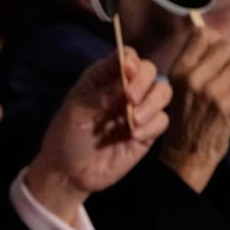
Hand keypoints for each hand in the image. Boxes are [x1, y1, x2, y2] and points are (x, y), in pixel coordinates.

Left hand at [25, 48, 171, 222]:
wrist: (69, 173)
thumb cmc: (67, 136)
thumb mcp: (78, 112)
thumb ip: (103, 94)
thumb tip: (128, 78)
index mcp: (104, 78)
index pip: (126, 57)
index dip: (132, 61)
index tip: (128, 71)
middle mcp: (125, 89)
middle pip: (150, 71)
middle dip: (144, 82)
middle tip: (130, 99)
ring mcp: (138, 109)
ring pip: (162, 92)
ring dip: (152, 103)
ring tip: (133, 121)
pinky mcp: (147, 132)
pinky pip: (162, 120)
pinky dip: (153, 125)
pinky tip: (134, 136)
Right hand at [156, 26, 229, 192]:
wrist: (185, 154)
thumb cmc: (184, 119)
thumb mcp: (180, 87)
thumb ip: (196, 63)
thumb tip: (216, 38)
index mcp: (178, 71)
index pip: (202, 35)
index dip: (214, 40)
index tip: (215, 54)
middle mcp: (192, 77)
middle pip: (225, 47)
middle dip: (229, 60)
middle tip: (223, 77)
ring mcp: (211, 90)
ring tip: (227, 91)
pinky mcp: (227, 104)